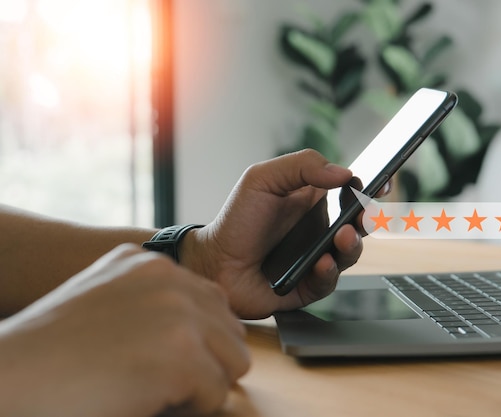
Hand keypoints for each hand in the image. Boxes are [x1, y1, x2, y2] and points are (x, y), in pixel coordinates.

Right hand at [0, 244, 248, 416]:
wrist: (10, 381)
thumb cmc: (52, 354)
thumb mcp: (107, 301)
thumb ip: (156, 303)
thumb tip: (207, 331)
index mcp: (151, 263)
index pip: (213, 302)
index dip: (200, 340)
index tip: (167, 360)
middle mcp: (170, 279)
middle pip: (231, 331)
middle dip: (207, 362)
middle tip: (162, 381)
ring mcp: (177, 314)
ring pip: (233, 361)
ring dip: (203, 385)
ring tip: (156, 392)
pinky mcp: (180, 356)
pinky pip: (217, 395)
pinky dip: (191, 409)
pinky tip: (147, 403)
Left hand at [181, 149, 363, 318]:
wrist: (213, 263)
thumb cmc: (237, 220)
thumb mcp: (262, 179)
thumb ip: (302, 166)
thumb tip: (343, 173)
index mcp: (313, 201)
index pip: (351, 192)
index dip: (371, 187)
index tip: (383, 183)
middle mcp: (320, 229)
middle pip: (359, 223)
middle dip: (368, 218)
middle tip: (364, 214)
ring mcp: (317, 258)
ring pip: (350, 254)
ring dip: (352, 245)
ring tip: (343, 237)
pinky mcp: (309, 286)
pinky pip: (329, 281)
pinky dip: (329, 272)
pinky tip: (321, 263)